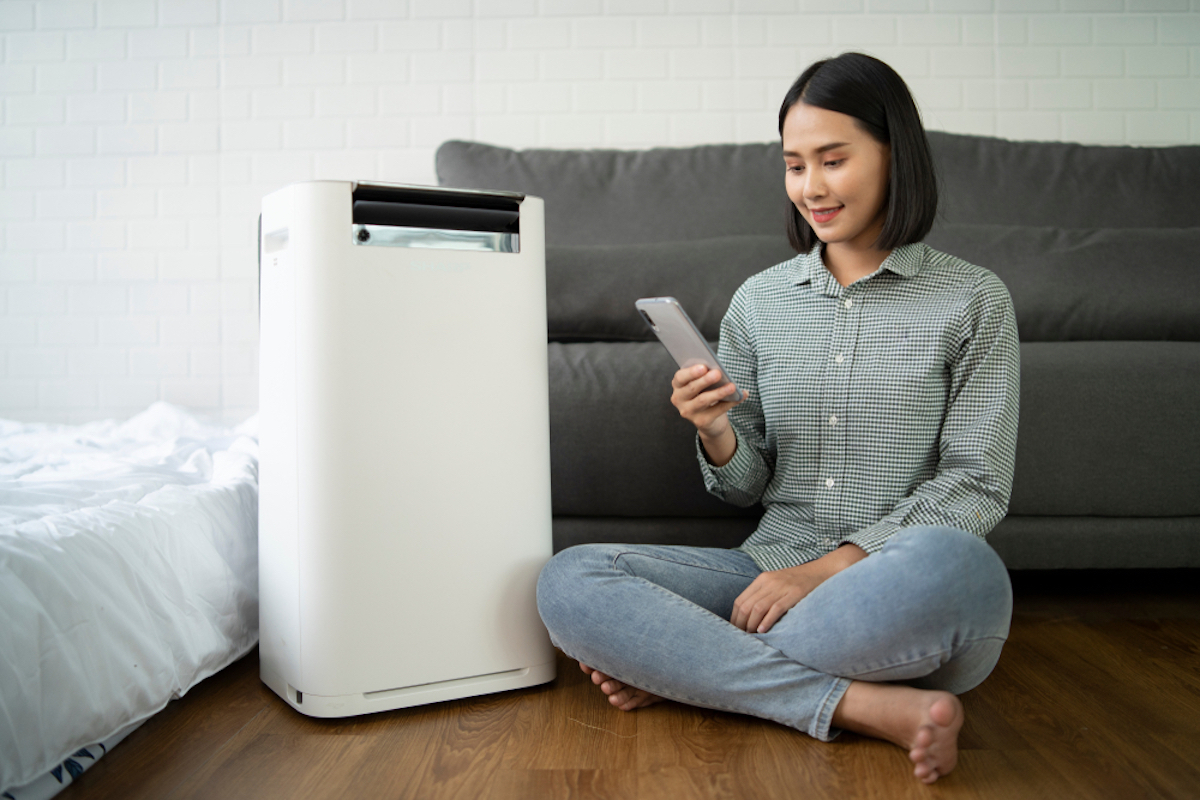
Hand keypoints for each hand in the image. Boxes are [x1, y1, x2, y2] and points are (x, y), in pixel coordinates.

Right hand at [670, 364, 745, 439]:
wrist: (708, 419)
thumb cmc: (704, 394)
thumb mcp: (702, 384)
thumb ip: (706, 376)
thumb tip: (719, 371)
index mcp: (678, 385)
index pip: (680, 377)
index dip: (691, 372)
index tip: (704, 366)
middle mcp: (679, 399)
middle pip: (691, 388)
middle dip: (705, 380)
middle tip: (718, 373)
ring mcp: (688, 412)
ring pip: (703, 400)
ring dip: (719, 392)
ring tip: (732, 386)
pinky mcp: (700, 421)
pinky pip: (717, 410)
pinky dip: (730, 402)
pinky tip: (741, 395)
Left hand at [732, 544, 868, 633]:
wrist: (824, 570)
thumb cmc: (800, 582)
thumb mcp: (778, 584)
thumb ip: (764, 595)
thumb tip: (750, 617)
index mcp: (762, 579)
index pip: (740, 601)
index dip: (734, 618)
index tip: (734, 631)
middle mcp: (769, 582)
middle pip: (746, 606)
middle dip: (740, 624)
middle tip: (740, 638)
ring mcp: (782, 587)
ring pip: (758, 608)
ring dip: (751, 625)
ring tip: (750, 637)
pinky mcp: (795, 593)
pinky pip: (776, 608)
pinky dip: (767, 621)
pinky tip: (763, 631)